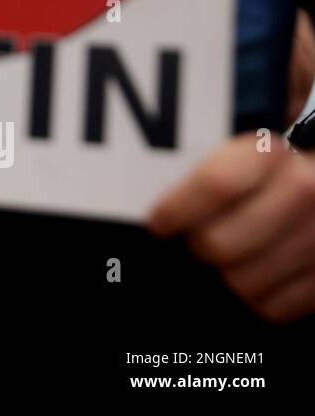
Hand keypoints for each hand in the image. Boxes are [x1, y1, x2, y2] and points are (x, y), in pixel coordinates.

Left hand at [149, 133, 314, 321]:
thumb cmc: (268, 171)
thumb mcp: (240, 152)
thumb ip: (207, 172)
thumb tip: (162, 210)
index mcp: (271, 154)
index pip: (216, 185)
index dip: (176, 209)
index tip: (159, 223)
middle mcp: (304, 192)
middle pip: (218, 244)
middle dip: (199, 245)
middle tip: (200, 238)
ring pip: (240, 282)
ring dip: (228, 274)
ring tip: (236, 253)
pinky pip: (270, 308)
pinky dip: (258, 297)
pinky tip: (260, 273)